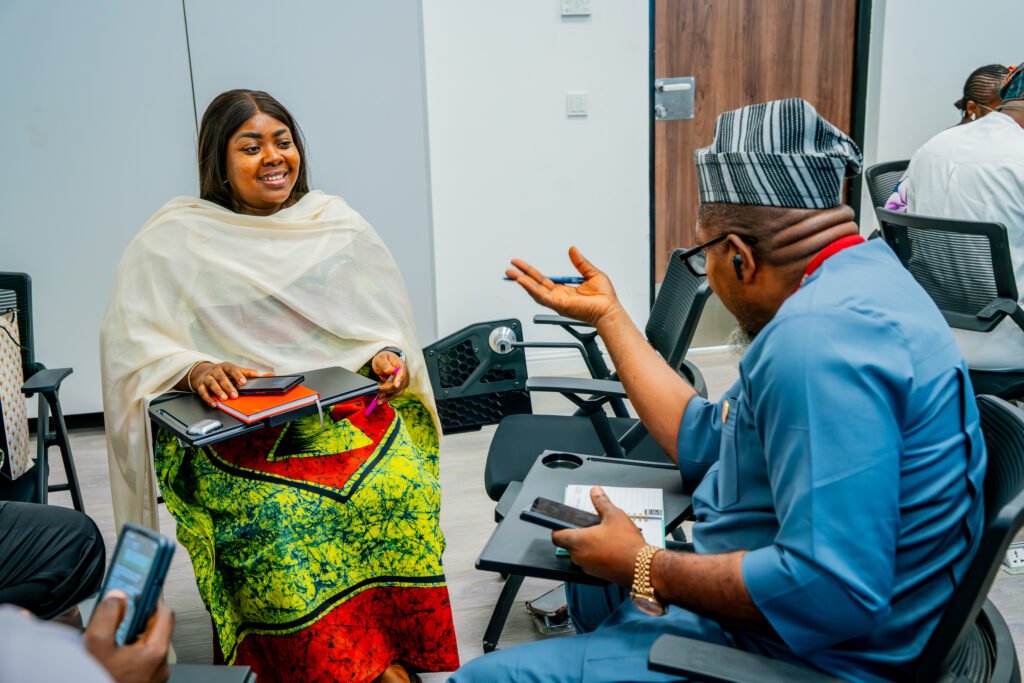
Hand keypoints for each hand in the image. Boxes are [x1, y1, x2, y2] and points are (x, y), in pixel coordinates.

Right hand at [83, 591, 173, 682]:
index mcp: (156, 651)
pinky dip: (128, 657)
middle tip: (115, 624)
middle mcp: (160, 665)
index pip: (165, 613)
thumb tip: (118, 596)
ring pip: (146, 647)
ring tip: (109, 646)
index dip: (150, 601)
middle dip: (135, 623)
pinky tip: (111, 661)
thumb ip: (108, 615)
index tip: (137, 595)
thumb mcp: (96, 645)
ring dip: (129, 641)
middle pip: (154, 629)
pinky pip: (141, 663)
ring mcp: (154, 677)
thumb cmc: (98, 681)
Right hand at [191, 361, 261, 407]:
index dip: (238, 375)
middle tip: (235, 395)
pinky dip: (208, 399)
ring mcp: (207, 378)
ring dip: (218, 391)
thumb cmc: (221, 372)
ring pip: (212, 384)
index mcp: (225, 366)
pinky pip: (203, 392)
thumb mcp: (233, 370)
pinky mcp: (200, 386)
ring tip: (224, 398)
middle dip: (228, 387)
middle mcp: (215, 371)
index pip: (232, 369)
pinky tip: (214, 403)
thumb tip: (259, 375)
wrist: (202, 372)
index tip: (243, 382)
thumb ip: (246, 372)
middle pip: (222, 378)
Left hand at [371, 351, 408, 401]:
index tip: (396, 385)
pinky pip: (394, 394)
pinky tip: (380, 401)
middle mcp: (404, 375)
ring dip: (388, 397)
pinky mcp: (398, 388)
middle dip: (388, 389)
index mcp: (401, 366)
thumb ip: (385, 364)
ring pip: (397, 392)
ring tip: (379, 401)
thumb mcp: (381, 358)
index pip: (402, 374)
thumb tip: (390, 370)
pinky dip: (387, 398)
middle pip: (399, 385)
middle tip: (377, 390)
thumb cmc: (383, 358)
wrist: (385, 361)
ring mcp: (402, 382)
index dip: (399, 380)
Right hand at [505, 247, 621, 325]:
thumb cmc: (604, 298)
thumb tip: (573, 250)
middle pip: (535, 285)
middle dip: (522, 276)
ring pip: (535, 291)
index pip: (542, 280)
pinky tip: (523, 281)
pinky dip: (531, 289)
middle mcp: (558, 297)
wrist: (609, 309)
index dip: (531, 272)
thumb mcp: (591, 273)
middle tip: (509, 268)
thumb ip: (580, 262)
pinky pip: (542, 296)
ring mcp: (557, 302)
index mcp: (564, 290)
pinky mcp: (559, 305)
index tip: (521, 265)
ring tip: (512, 274)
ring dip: (523, 282)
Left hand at [551, 486, 646, 586]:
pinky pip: (590, 564)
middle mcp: (579, 557)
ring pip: (580, 555)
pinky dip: (596, 556)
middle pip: (568, 545)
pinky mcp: (597, 576)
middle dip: (577, 536)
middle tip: (590, 528)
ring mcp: (587, 568)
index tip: (563, 524)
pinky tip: (609, 549)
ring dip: (587, 547)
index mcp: (578, 541)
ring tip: (603, 538)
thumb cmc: (627, 544)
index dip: (558, 529)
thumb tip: (595, 492)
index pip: (557, 537)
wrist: (642, 568)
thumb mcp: (614, 516)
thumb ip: (601, 502)